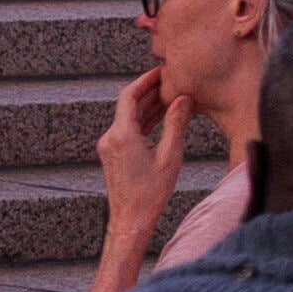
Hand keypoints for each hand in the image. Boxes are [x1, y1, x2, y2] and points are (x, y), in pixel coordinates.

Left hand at [93, 61, 186, 231]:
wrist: (131, 219)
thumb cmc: (151, 193)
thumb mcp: (170, 156)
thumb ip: (176, 124)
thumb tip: (183, 99)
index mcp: (121, 135)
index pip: (129, 96)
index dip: (145, 80)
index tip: (161, 72)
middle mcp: (110, 138)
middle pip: (129, 105)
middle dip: (150, 92)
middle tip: (170, 82)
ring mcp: (108, 146)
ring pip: (129, 118)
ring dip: (148, 107)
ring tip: (171, 98)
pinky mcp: (112, 154)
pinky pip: (127, 130)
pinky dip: (143, 122)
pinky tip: (160, 118)